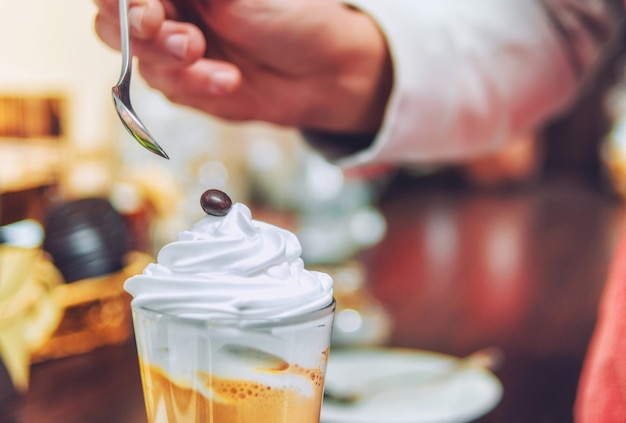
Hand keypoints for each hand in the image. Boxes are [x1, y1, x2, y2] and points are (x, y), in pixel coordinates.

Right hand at [94, 0, 391, 133]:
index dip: (121, 2)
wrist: (322, 71)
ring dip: (172, 61)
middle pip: (111, 25)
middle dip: (137, 31)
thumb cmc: (289, 18)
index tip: (147, 9)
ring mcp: (176, 54)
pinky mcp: (189, 89)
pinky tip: (226, 80)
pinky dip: (196, 86)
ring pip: (140, 61)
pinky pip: (171, 91)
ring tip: (207, 56)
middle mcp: (169, 14)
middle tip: (165, 30)